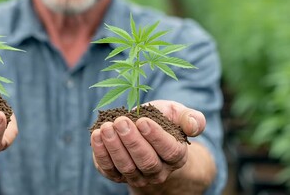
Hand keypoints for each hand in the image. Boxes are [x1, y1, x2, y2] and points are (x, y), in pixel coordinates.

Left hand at [90, 100, 205, 187]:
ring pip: (127, 167)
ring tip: (107, 127)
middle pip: (146, 161)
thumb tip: (194, 126)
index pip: (169, 150)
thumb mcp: (177, 114)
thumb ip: (190, 118)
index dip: (155, 136)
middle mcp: (158, 171)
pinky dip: (101, 153)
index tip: (142, 121)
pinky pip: (108, 169)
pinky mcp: (117, 175)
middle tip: (121, 122)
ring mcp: (137, 176)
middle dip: (132, 141)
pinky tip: (96, 135)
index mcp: (176, 155)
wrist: (144, 133)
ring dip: (114, 147)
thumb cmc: (162, 121)